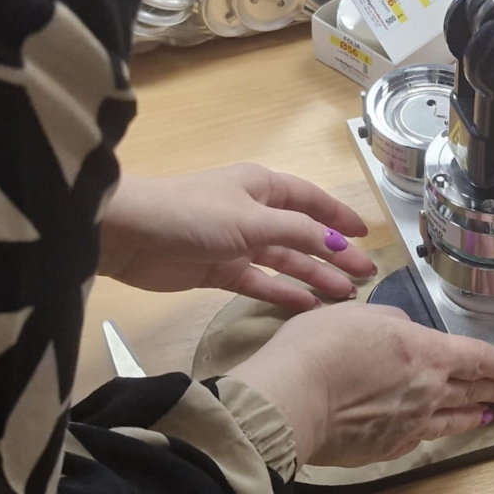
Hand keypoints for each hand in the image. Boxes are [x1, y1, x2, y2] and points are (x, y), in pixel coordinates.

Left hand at [100, 164, 375, 309]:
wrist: (128, 234)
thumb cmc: (193, 214)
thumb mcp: (253, 219)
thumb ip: (298, 233)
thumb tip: (337, 244)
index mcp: (261, 187)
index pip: (311, 201)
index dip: (339, 217)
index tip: (366, 235)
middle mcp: (253, 213)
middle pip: (303, 235)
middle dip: (334, 254)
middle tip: (365, 274)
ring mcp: (237, 243)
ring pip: (285, 261)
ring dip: (313, 276)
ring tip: (344, 296)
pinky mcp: (220, 271)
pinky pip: (261, 282)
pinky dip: (283, 293)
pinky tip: (307, 306)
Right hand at [228, 303, 493, 466]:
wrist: (291, 400)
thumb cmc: (320, 349)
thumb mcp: (359, 314)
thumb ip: (392, 321)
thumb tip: (403, 332)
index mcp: (426, 353)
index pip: (477, 358)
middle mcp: (428, 392)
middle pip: (472, 390)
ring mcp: (410, 424)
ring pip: (453, 420)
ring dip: (474, 415)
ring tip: (487, 415)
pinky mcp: (387, 448)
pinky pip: (420, 438)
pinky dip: (435, 432)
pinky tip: (435, 431)